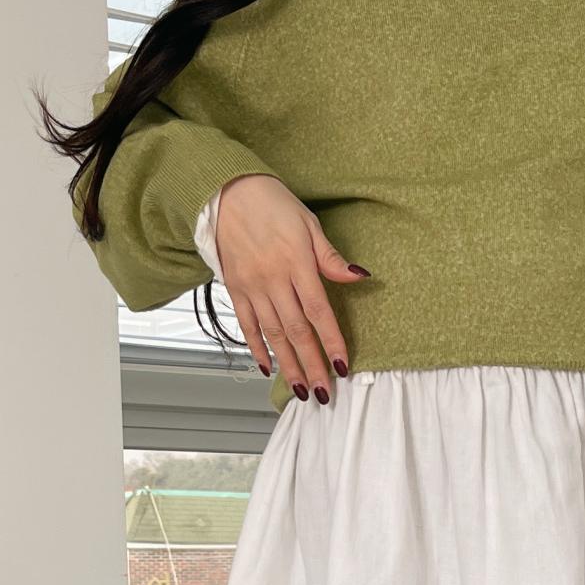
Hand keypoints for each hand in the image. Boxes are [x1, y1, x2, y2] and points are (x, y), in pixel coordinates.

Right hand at [212, 174, 366, 399]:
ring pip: (273, 334)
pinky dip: (258, 349)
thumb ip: (330, 257)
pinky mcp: (235, 289)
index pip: (319, 311)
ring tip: (301, 389)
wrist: (226, 192)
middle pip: (297, 330)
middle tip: (323, 392)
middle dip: (312, 364)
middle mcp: (273, 279)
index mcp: (296, 263)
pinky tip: (268, 368)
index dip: (332, 341)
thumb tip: (359, 277)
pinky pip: (247, 325)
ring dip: (288, 365)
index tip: (342, 366)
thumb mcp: (308, 224)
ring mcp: (252, 287)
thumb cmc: (272, 204)